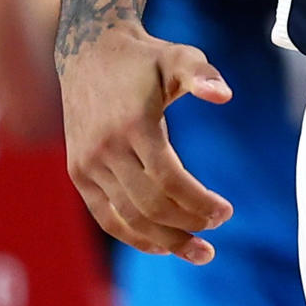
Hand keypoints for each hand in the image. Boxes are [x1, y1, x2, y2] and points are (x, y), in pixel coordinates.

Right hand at [59, 24, 235, 262]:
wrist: (89, 53)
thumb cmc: (146, 58)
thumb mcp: (180, 55)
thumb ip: (202, 74)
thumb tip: (225, 96)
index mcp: (132, 125)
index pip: (168, 179)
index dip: (198, 202)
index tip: (226, 212)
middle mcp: (105, 150)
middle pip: (149, 205)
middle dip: (187, 225)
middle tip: (218, 230)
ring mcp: (87, 165)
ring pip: (126, 218)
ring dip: (164, 241)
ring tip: (199, 252)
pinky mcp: (78, 173)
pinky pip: (106, 216)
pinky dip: (134, 235)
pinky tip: (164, 246)